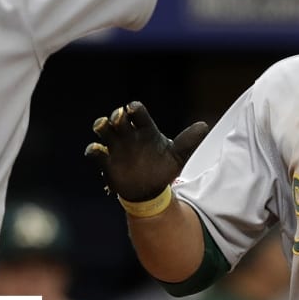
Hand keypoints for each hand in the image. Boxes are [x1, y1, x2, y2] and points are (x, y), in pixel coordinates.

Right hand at [85, 101, 207, 202]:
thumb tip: (204, 126)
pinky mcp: (107, 162)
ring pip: (103, 130)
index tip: (133, 109)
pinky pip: (96, 152)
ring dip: (101, 125)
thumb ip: (188, 141)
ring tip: (103, 126)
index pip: (137, 112)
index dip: (133, 108)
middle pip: (118, 118)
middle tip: (119, 118)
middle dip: (117, 116)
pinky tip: (97, 150)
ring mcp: (116, 148)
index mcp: (144, 130)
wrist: (150, 191)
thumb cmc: (162, 168)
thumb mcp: (177, 155)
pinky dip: (94, 150)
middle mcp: (128, 135)